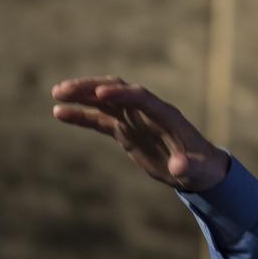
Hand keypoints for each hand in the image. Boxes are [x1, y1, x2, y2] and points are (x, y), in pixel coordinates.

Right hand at [51, 76, 229, 191]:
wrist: (197, 169)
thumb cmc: (201, 168)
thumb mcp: (196, 170)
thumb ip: (187, 167)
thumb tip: (178, 167)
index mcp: (165, 115)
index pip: (140, 98)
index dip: (121, 95)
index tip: (99, 95)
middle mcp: (147, 111)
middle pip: (117, 91)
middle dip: (92, 87)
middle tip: (64, 89)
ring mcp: (135, 118)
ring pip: (104, 101)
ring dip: (81, 95)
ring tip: (56, 94)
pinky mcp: (126, 129)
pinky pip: (100, 118)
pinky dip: (81, 115)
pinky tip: (60, 112)